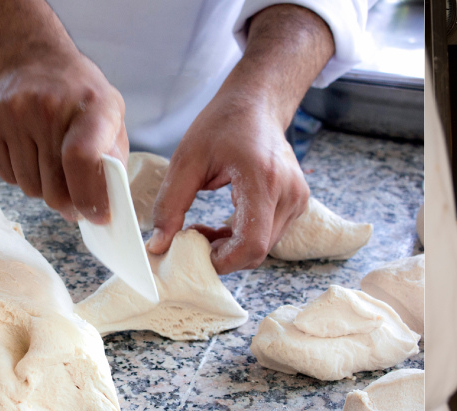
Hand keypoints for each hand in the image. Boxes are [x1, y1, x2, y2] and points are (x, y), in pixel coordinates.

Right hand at [0, 0, 127, 222]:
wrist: (33, 61)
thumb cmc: (81, 97)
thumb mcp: (111, 116)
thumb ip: (113, 159)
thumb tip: (106, 207)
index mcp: (91, 105)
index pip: (82, 158)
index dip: (89, 195)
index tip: (96, 216)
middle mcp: (47, 107)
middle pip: (54, 184)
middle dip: (68, 203)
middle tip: (76, 203)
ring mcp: (12, 113)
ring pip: (29, 187)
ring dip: (44, 190)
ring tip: (53, 168)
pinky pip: (6, 177)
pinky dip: (22, 178)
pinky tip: (31, 155)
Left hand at [141, 3, 337, 272]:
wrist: (258, 105)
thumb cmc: (223, 125)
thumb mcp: (187, 160)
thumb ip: (170, 205)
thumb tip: (158, 245)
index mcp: (263, 179)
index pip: (252, 243)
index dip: (223, 260)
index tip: (193, 254)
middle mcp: (289, 194)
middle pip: (258, 251)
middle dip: (222, 255)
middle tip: (191, 239)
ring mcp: (298, 200)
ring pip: (264, 247)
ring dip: (230, 248)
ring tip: (203, 229)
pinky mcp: (297, 204)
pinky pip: (269, 236)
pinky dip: (242, 238)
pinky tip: (222, 224)